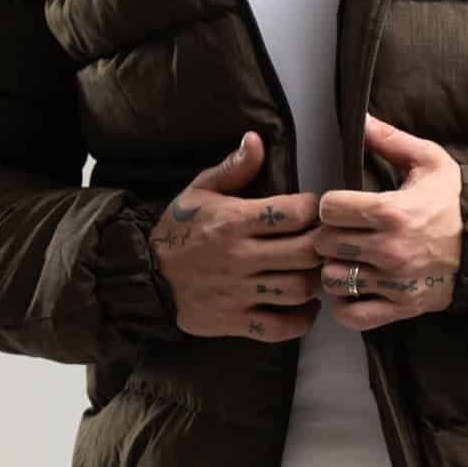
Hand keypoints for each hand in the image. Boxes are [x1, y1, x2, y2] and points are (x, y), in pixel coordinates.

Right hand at [146, 133, 323, 342]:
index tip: (314, 210)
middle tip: (324, 243)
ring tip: (314, 271)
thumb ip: (233, 168)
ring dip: (315, 281)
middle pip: (306, 252)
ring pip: (299, 289)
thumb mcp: (199, 191)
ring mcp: (239, 292)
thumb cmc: (177, 230)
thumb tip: (256, 139)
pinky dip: (302, 320)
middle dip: (322, 246)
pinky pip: (281, 327)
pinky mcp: (236, 321)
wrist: (143, 276)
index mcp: (234, 221)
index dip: (314, 209)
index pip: (295, 213)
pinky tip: (306, 306)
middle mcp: (240, 257)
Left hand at [312, 113, 462, 329]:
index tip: (341, 207)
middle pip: (324, 244)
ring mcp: (394, 282)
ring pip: (333, 280)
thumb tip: (360, 117)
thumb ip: (391, 140)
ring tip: (347, 260)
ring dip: (334, 269)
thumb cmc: (455, 201)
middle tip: (341, 233)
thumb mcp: (429, 161)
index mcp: (392, 211)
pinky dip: (346, 305)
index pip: (329, 208)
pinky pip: (353, 315)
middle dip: (327, 235)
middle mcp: (390, 249)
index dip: (330, 205)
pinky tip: (354, 289)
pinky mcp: (401, 307)